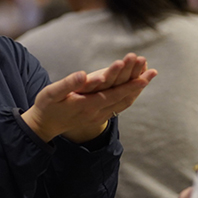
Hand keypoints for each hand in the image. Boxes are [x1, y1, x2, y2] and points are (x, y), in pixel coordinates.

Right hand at [22, 53, 157, 142]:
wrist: (45, 125)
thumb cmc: (47, 106)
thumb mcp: (52, 93)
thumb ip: (68, 84)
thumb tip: (84, 74)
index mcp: (86, 105)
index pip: (113, 94)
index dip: (129, 85)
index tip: (143, 76)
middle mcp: (96, 112)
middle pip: (122, 98)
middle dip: (137, 84)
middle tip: (153, 72)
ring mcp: (98, 116)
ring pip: (122, 103)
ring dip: (136, 90)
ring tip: (148, 76)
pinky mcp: (98, 117)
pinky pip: (118, 107)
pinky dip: (129, 96)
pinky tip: (136, 88)